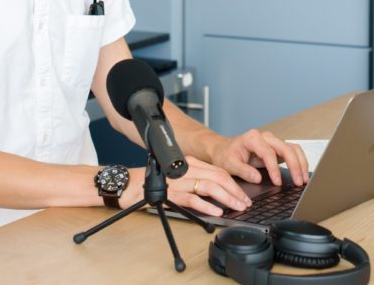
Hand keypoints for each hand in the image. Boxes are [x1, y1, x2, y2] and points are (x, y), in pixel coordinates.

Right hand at [119, 156, 251, 215]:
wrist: (128, 185)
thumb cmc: (152, 183)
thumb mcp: (177, 178)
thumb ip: (195, 181)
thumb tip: (217, 194)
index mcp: (189, 163)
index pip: (218, 170)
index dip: (234, 183)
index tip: (243, 195)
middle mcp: (185, 169)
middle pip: (218, 177)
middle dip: (235, 191)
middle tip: (245, 203)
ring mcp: (178, 180)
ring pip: (209, 186)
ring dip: (227, 198)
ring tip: (237, 207)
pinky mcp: (170, 193)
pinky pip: (192, 198)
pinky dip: (207, 205)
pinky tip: (216, 211)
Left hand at [210, 129, 309, 186]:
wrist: (224, 149)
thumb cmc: (225, 155)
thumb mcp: (229, 164)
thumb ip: (243, 171)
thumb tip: (258, 178)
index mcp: (252, 138)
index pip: (268, 152)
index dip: (274, 168)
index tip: (278, 182)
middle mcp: (265, 137)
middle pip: (285, 148)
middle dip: (294, 165)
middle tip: (298, 182)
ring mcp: (272, 141)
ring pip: (292, 148)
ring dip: (300, 163)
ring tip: (303, 179)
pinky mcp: (277, 148)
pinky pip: (292, 151)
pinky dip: (299, 161)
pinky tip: (302, 173)